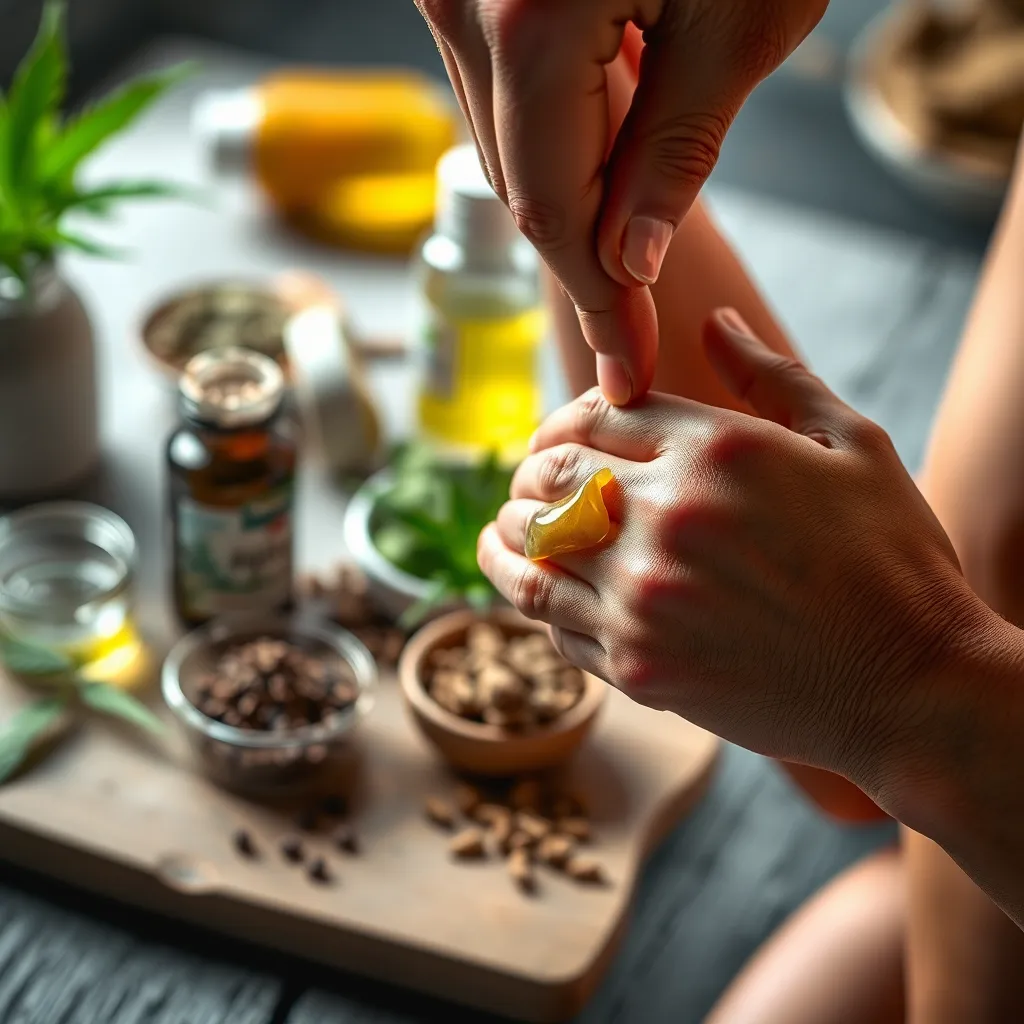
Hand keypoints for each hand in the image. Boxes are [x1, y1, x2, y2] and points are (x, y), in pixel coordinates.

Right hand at [414, 0, 827, 404]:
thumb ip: (674, 151)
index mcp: (530, 16)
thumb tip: (631, 261)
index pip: (552, 209)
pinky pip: (500, 86)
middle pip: (518, 179)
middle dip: (583, 261)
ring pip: (502, 138)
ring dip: (569, 198)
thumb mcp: (744, 17)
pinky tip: (608, 146)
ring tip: (631, 241)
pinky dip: (554, 133)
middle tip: (631, 332)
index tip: (628, 367)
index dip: (596, 301)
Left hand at [478, 309, 986, 783]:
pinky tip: (526, 586)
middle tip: (528, 480)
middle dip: (531, 471)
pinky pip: (552, 622)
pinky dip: (530, 597)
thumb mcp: (851, 445)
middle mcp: (666, 520)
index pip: (598, 415)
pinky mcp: (636, 669)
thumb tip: (714, 322)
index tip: (558, 435)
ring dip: (506, 533)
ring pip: (531, 551)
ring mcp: (643, 600)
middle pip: (551, 477)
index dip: (565, 420)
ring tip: (500, 528)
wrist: (909, 686)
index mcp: (715, 452)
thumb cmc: (890, 561)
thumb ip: (772, 377)